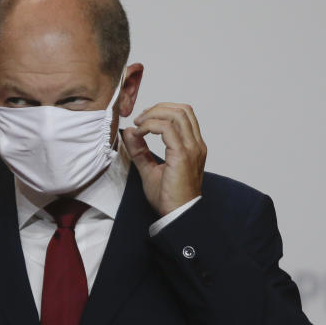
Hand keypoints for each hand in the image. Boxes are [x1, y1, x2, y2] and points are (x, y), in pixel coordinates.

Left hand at [121, 102, 205, 216]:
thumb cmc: (170, 198)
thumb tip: (129, 133)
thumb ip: (140, 150)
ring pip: (176, 114)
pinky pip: (167, 128)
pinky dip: (150, 125)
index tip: (143, 120)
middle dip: (157, 108)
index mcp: (193, 147)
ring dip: (154, 114)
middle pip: (182, 110)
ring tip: (139, 124)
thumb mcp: (150, 169)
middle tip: (140, 119)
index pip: (184, 115)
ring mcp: (191, 149)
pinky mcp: (182, 155)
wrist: (178, 215)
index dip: (162, 111)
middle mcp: (196, 145)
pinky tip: (140, 133)